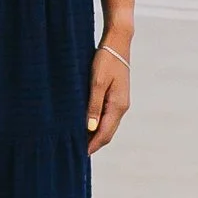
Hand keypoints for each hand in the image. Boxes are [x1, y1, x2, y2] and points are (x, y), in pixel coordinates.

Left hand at [85, 37, 130, 153]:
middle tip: (75, 151)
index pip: (105, 133)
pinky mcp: (116, 96)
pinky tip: (86, 124)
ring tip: (78, 140)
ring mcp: (120, 102)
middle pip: (108, 132)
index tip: (79, 154)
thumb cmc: (105, 60)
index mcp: (118, 106)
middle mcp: (122, 107)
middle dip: (94, 143)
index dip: (92, 145)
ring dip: (95, 134)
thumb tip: (90, 128)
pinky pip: (107, 116)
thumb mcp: (96, 82)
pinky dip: (97, 124)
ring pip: (108, 125)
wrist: (117, 44)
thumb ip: (93, 105)